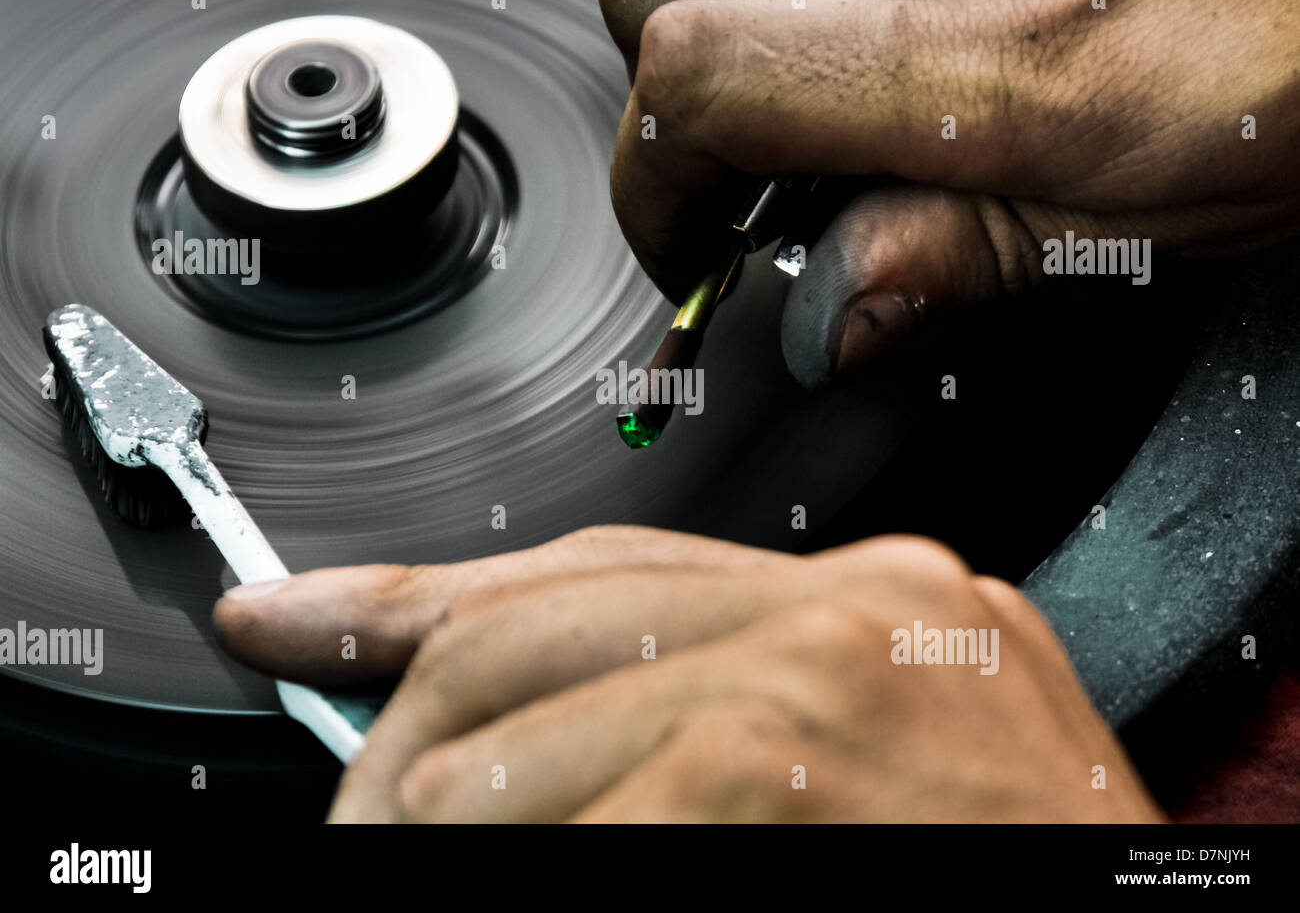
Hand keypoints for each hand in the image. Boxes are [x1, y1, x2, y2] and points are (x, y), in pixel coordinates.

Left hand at [213, 527, 1161, 821]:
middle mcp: (841, 610)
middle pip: (526, 632)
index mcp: (859, 597)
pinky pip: (580, 821)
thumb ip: (689, 705)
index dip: (413, 599)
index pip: (587, 566)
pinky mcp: (778, 766)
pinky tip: (547, 870)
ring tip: (426, 861)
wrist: (1120, 908)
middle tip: (353, 815)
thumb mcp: (854, 751)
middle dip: (404, 738)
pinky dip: (531, 860)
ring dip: (437, 822)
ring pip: (513, 736)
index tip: (298, 614)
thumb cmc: (985, 855)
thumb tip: (493, 725)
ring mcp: (818, 679)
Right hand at [598, 0, 1299, 385]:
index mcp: (986, 65)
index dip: (654, 184)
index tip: (691, 241)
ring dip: (709, 4)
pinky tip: (858, 3)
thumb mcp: (1118, 223)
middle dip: (664, 87)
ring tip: (801, 71)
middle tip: (747, 156)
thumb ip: (948, 258)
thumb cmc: (1287, 75)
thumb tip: (821, 323)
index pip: (699, 83)